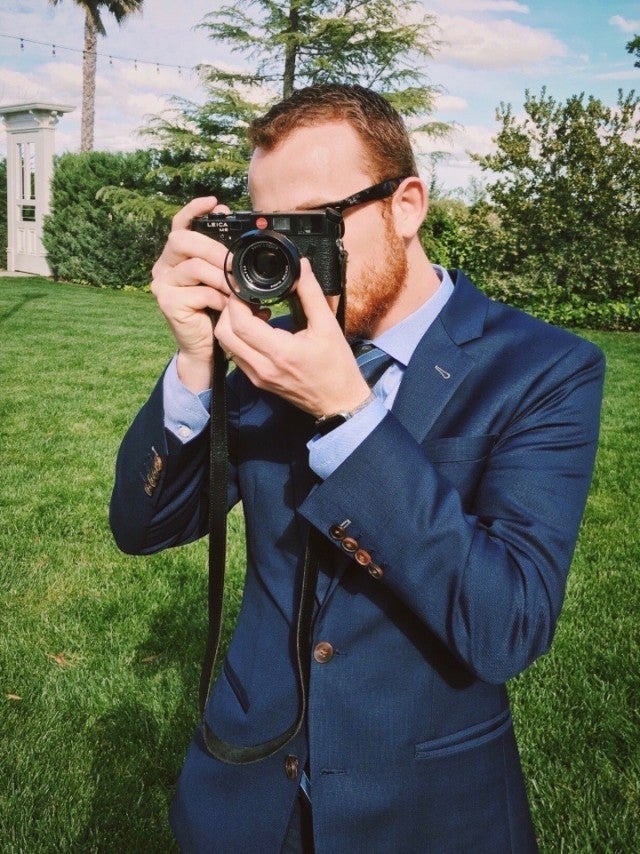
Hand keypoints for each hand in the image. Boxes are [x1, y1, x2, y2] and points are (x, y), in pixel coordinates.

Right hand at [151, 197, 232, 391]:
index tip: (216, 203)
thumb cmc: (215, 311)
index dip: (195, 210)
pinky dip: (218, 298)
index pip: (180, 225)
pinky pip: (198, 292)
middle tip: (233, 262)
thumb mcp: (222, 281)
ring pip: (194, 266)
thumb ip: (225, 261)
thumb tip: (245, 237)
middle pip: (182, 240)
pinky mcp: (167, 302)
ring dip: (221, 277)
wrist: (206, 348)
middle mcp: (164, 266)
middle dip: (213, 248)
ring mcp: (162, 284)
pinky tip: (226, 306)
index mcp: (176, 256)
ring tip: (236, 290)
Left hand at [214, 259, 370, 417]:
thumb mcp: (328, 326)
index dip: (237, 301)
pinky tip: (257, 329)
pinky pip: (235, 356)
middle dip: (229, 311)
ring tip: (253, 311)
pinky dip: (238, 338)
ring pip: (226, 345)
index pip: (240, 323)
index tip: (246, 288)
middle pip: (224, 333)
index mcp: (280, 352)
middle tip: (246, 298)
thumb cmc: (337, 367)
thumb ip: (311, 294)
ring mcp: (257, 376)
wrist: (339, 402)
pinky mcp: (257, 381)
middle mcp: (263, 367)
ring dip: (232, 324)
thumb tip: (301, 266)